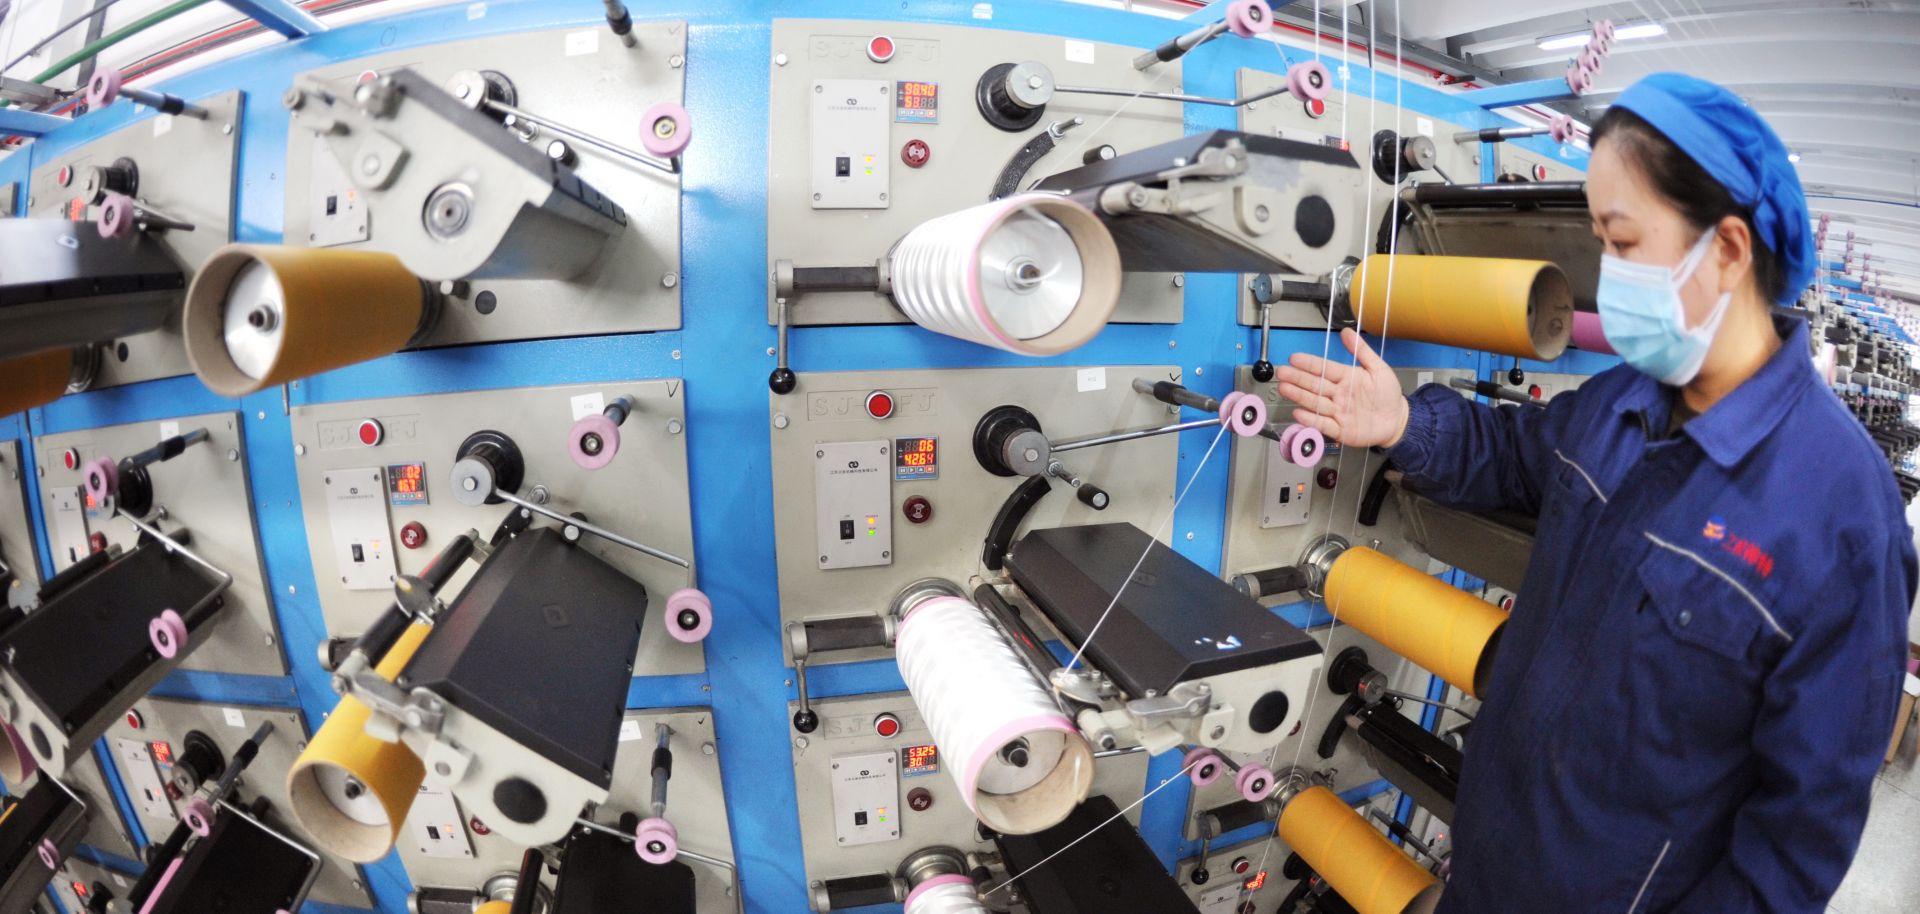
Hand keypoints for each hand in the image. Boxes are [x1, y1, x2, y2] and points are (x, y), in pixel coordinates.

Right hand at [1274, 328, 1409, 447]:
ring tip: (1284, 388)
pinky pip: (1323, 424)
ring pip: (1315, 403)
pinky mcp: (1340, 430)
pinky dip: (1311, 420)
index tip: (1294, 358)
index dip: (1309, 363)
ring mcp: (1337, 412)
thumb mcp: (1378, 368)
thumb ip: (1361, 350)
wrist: (1398, 420)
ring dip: (1298, 396)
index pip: (1323, 368)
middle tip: (1282, 372)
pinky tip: (1298, 413)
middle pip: (1314, 385)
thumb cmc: (1388, 394)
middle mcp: (1338, 395)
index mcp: (1345, 378)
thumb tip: (1347, 332)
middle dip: (1297, 378)